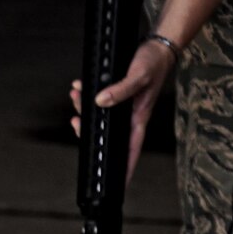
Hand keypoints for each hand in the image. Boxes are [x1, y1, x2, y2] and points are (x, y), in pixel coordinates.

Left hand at [69, 37, 175, 183]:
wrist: (157, 45)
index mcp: (138, 119)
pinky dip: (86, 95)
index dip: (124, 170)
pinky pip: (97, 101)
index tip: (116, 188)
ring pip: (98, 117)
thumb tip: (100, 102)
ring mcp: (122, 107)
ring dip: (83, 108)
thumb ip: (121, 90)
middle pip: (105, 134)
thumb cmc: (154, 62)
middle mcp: (128, 117)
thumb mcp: (139, 76)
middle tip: (75, 123)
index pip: (130, 151)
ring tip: (75, 96)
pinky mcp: (115, 95)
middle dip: (87, 131)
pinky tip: (78, 87)